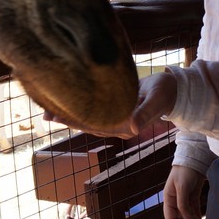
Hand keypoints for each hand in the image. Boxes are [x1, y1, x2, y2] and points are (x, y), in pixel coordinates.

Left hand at [42, 71, 178, 138]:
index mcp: (125, 126)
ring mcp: (115, 119)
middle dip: (66, 118)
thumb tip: (133, 127)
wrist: (173, 90)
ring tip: (48, 109)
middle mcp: (117, 125)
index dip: (75, 121)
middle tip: (44, 113)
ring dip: (69, 115)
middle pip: (86, 124)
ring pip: (87, 119)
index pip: (94, 125)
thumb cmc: (166, 92)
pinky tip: (68, 102)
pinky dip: (79, 108)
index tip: (57, 115)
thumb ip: (146, 113)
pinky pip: (93, 111)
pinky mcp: (115, 109)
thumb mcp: (157, 100)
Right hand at [163, 165, 206, 218]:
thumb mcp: (182, 187)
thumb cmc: (184, 171)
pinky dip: (197, 217)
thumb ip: (183, 203)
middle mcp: (175, 201)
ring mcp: (184, 199)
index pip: (170, 218)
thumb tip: (186, 218)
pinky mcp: (193, 197)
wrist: (193, 160)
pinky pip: (194, 211)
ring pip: (188, 216)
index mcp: (168, 198)